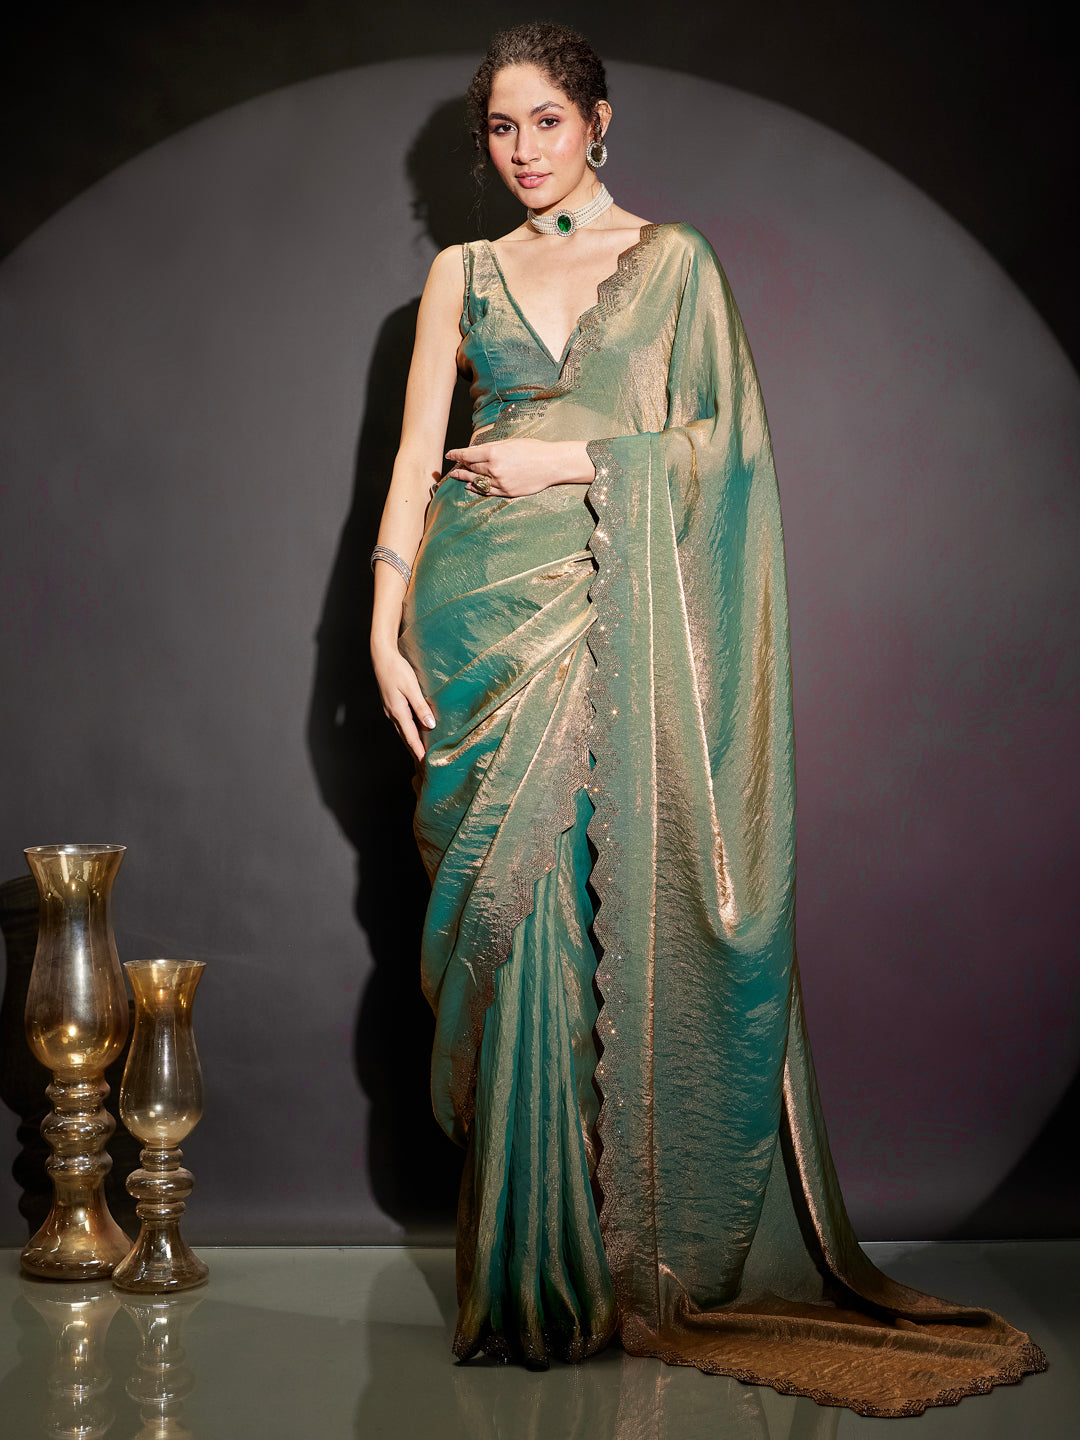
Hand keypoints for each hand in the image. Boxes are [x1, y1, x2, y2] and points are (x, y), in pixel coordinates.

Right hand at [371, 642, 435, 762]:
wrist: (382, 657)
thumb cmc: (397, 669)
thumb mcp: (411, 687)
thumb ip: (420, 707)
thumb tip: (429, 725)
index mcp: (398, 712)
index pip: (411, 738)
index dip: (419, 752)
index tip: (426, 765)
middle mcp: (393, 714)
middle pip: (406, 739)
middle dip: (415, 753)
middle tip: (424, 767)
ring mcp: (391, 710)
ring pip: (403, 732)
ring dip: (412, 744)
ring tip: (420, 755)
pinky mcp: (392, 705)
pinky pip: (402, 724)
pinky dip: (409, 733)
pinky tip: (414, 734)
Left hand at [444, 438, 592, 497]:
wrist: (551, 464)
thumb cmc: (533, 449)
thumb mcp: (510, 442)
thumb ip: (491, 447)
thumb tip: (475, 451)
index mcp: (494, 453)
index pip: (468, 454)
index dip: (456, 454)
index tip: (449, 454)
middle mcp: (494, 469)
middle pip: (471, 467)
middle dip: (461, 464)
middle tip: (453, 464)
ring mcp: (500, 482)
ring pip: (476, 480)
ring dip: (464, 477)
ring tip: (455, 475)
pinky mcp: (506, 492)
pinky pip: (487, 491)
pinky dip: (476, 488)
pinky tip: (470, 485)